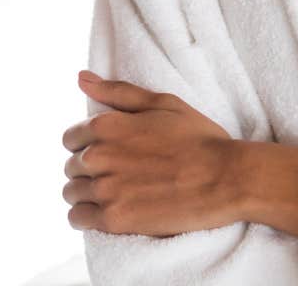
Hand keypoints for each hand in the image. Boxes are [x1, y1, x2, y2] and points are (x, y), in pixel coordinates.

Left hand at [62, 71, 241, 236]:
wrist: (226, 178)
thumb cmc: (199, 138)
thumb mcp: (162, 103)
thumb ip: (117, 92)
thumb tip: (81, 78)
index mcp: (107, 125)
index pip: (71, 138)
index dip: (88, 145)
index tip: (111, 154)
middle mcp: (99, 156)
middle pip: (71, 167)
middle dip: (89, 171)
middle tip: (119, 175)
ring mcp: (104, 189)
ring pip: (71, 193)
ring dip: (87, 195)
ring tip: (116, 195)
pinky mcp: (113, 219)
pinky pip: (77, 219)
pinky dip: (87, 217)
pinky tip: (109, 213)